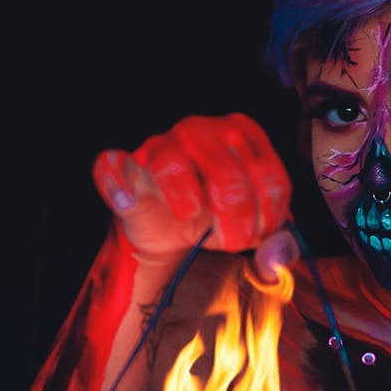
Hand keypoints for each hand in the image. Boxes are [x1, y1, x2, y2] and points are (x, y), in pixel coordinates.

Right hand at [92, 114, 296, 276]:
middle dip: (235, 219)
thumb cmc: (219, 219)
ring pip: (172, 164)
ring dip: (188, 205)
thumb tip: (277, 260)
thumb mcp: (256, 231)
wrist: (173, 232)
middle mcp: (202, 130)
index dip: (268, 215)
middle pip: (226, 172)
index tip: (260, 236)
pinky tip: (131, 203)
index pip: (268, 174)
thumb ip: (277, 247)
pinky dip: (119, 185)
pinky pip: (112, 165)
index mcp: (243, 135)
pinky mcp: (126, 166)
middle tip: (232, 242)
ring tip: (193, 224)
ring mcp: (161, 145)